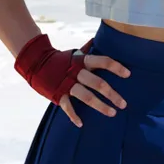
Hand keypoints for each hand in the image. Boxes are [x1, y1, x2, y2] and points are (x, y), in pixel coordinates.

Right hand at [14, 34, 130, 128]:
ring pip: (86, 96)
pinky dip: (73, 116)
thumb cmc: (60, 59)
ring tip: (112, 113)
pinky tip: (81, 124)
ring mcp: (67, 83)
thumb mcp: (75, 52)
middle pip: (98, 83)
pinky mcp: (57, 93)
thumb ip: (88, 48)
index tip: (128, 74)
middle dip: (112, 94)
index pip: (103, 61)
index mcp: (82, 60)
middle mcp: (76, 72)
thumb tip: (99, 39)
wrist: (36, 63)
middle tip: (124, 104)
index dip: (116, 67)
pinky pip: (67, 107)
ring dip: (100, 106)